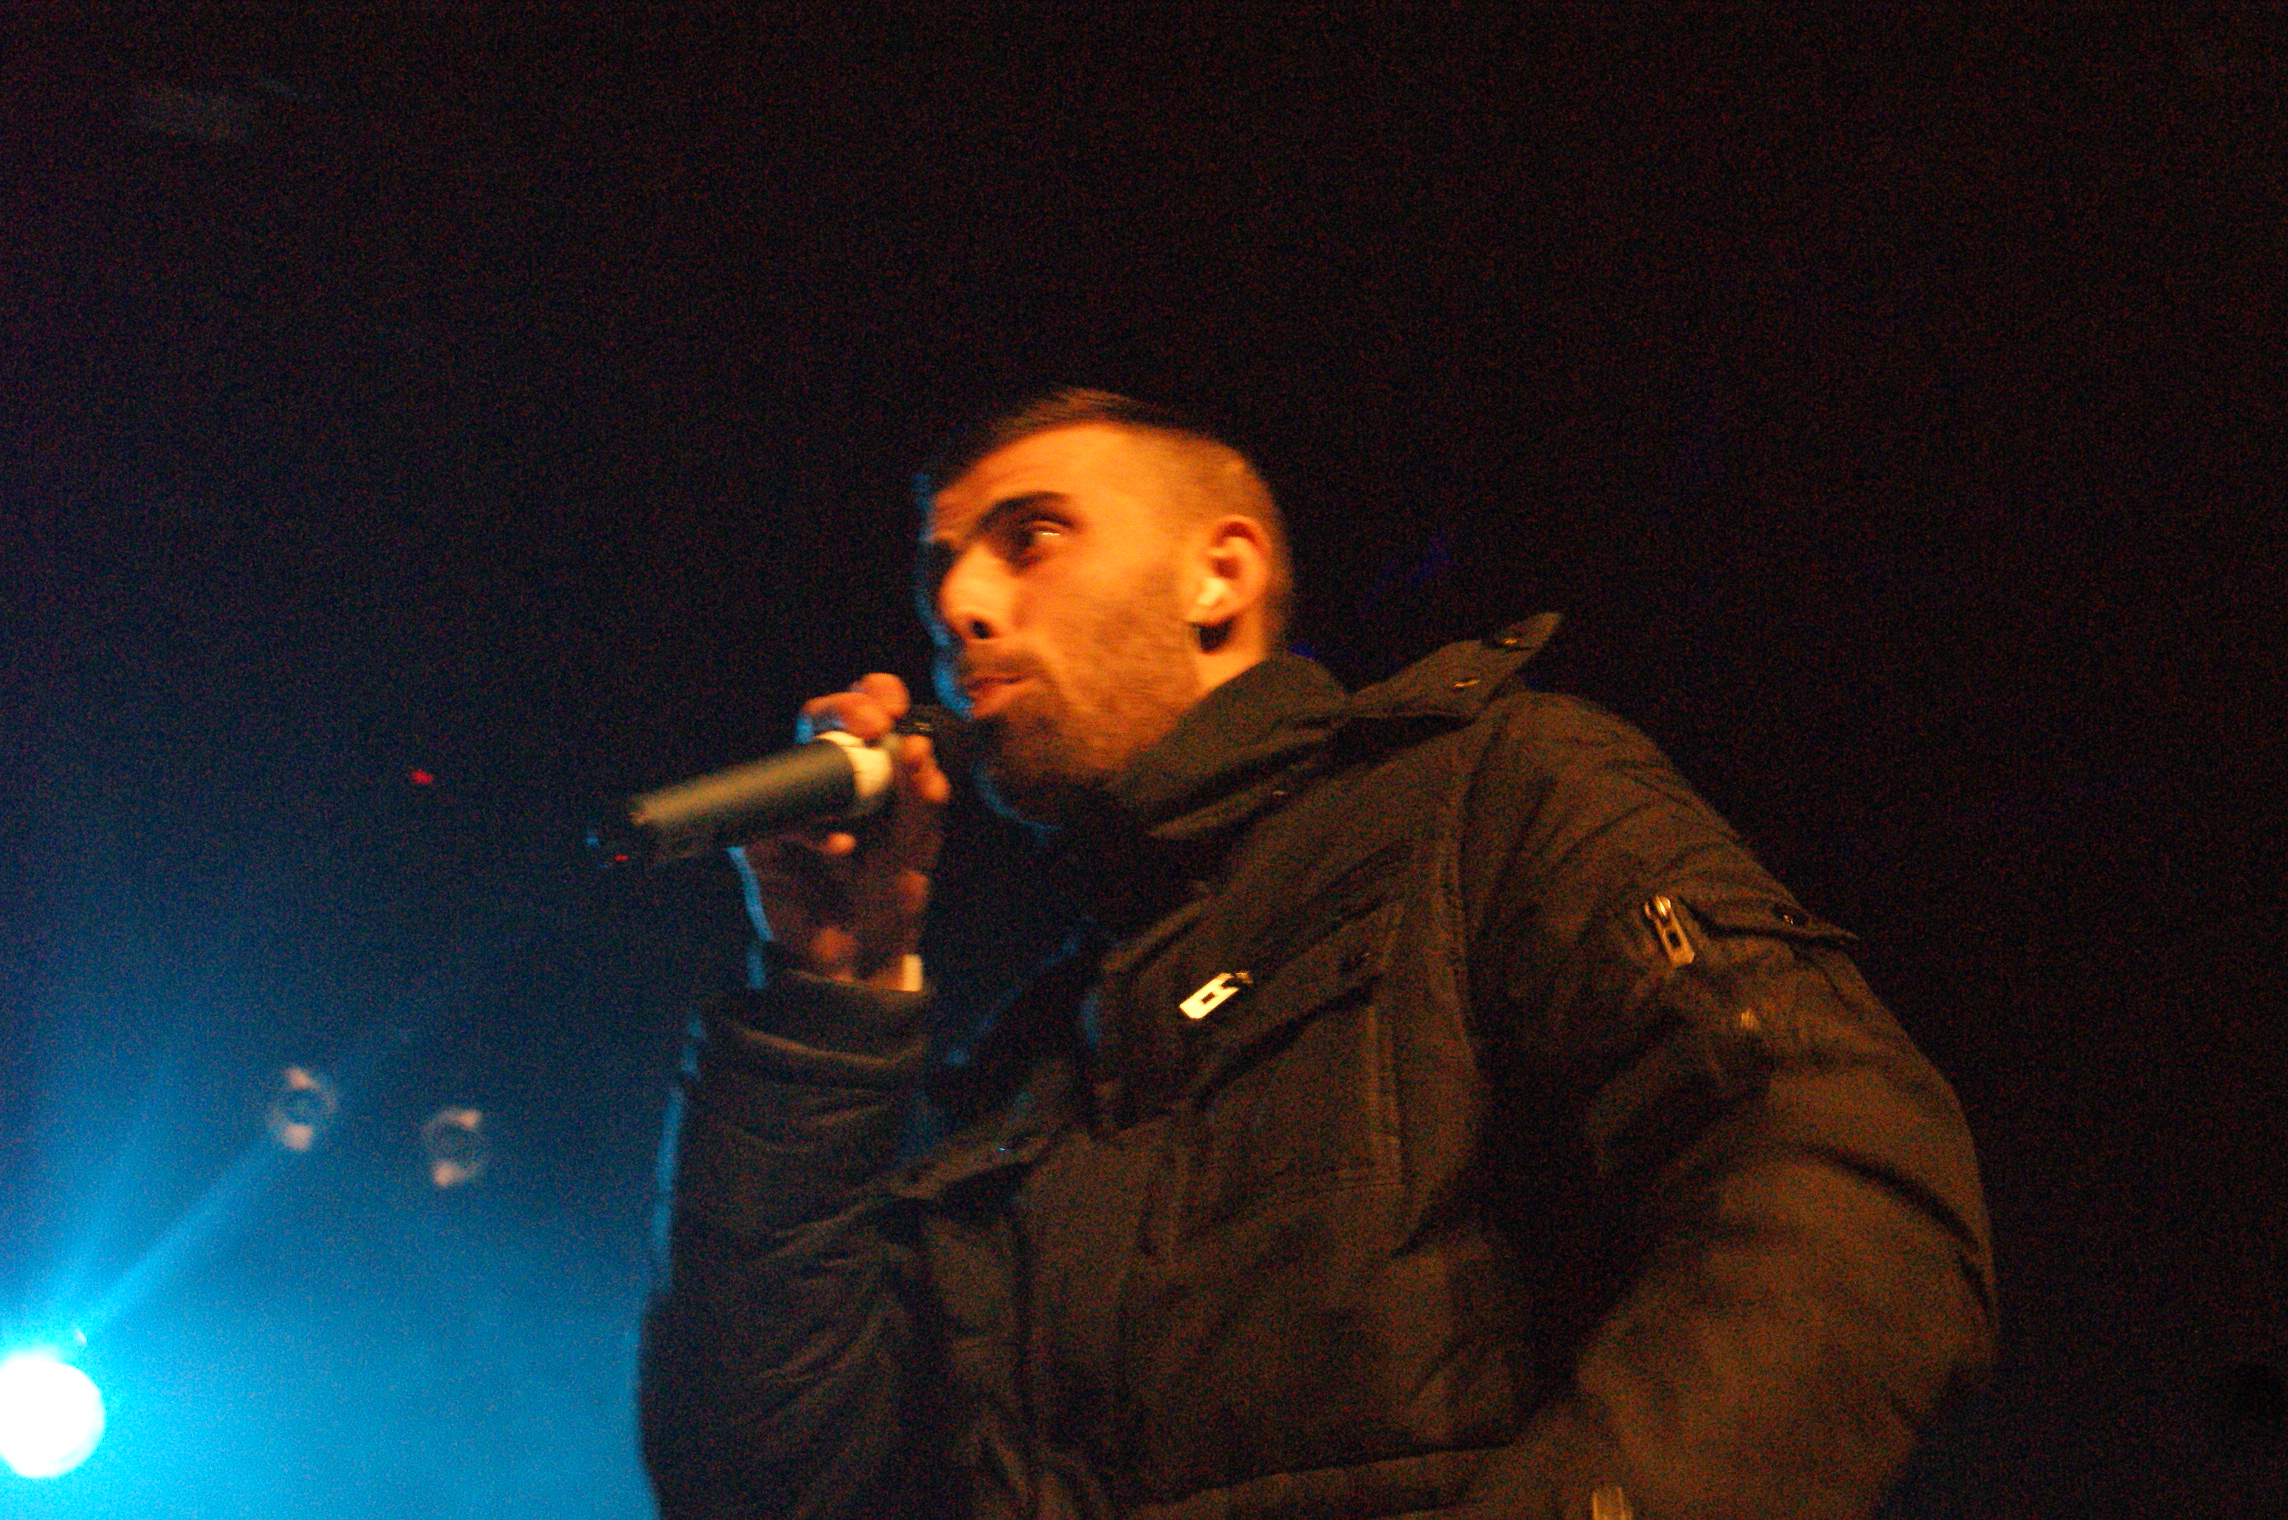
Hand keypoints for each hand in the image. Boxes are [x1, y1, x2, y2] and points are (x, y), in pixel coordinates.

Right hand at [728, 673, 949, 989]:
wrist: (859, 960)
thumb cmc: (888, 898)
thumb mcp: (917, 848)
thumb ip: (921, 801)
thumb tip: (917, 747)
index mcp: (870, 772)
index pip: (866, 714)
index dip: (876, 696)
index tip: (894, 707)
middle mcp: (828, 782)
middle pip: (821, 719)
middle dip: (846, 709)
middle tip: (872, 725)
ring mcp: (793, 810)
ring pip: (794, 761)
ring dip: (831, 770)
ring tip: (864, 805)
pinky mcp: (763, 845)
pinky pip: (775, 822)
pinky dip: (811, 831)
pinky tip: (840, 848)